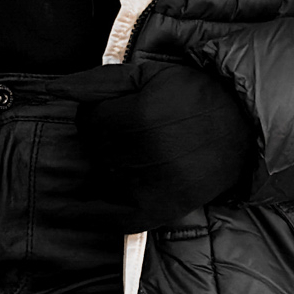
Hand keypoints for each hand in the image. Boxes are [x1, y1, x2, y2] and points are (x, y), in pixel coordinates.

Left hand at [60, 58, 257, 231]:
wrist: (242, 130)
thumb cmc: (192, 96)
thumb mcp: (148, 75)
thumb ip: (97, 82)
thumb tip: (51, 89)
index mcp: (145, 115)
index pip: (89, 120)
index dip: (95, 113)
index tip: (111, 109)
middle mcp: (149, 152)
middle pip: (94, 147)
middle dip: (100, 136)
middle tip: (125, 128)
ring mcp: (155, 184)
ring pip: (102, 174)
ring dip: (105, 163)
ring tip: (131, 150)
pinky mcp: (161, 209)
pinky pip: (113, 218)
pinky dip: (89, 213)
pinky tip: (69, 206)